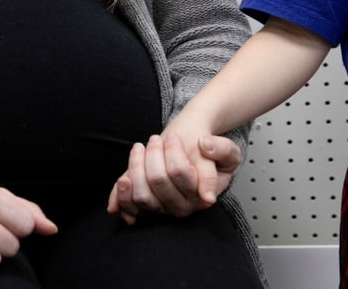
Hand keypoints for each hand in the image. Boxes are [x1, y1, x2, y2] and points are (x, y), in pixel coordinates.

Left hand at [107, 124, 241, 223]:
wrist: (190, 154)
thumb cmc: (205, 152)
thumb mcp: (227, 150)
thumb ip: (222, 149)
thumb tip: (206, 148)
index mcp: (201, 195)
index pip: (179, 172)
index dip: (173, 151)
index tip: (173, 137)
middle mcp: (181, 207)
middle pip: (157, 181)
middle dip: (153, 154)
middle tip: (155, 138)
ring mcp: (161, 209)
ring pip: (141, 194)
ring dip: (135, 166)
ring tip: (139, 147)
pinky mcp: (144, 208)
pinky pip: (129, 207)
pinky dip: (120, 197)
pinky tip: (123, 181)